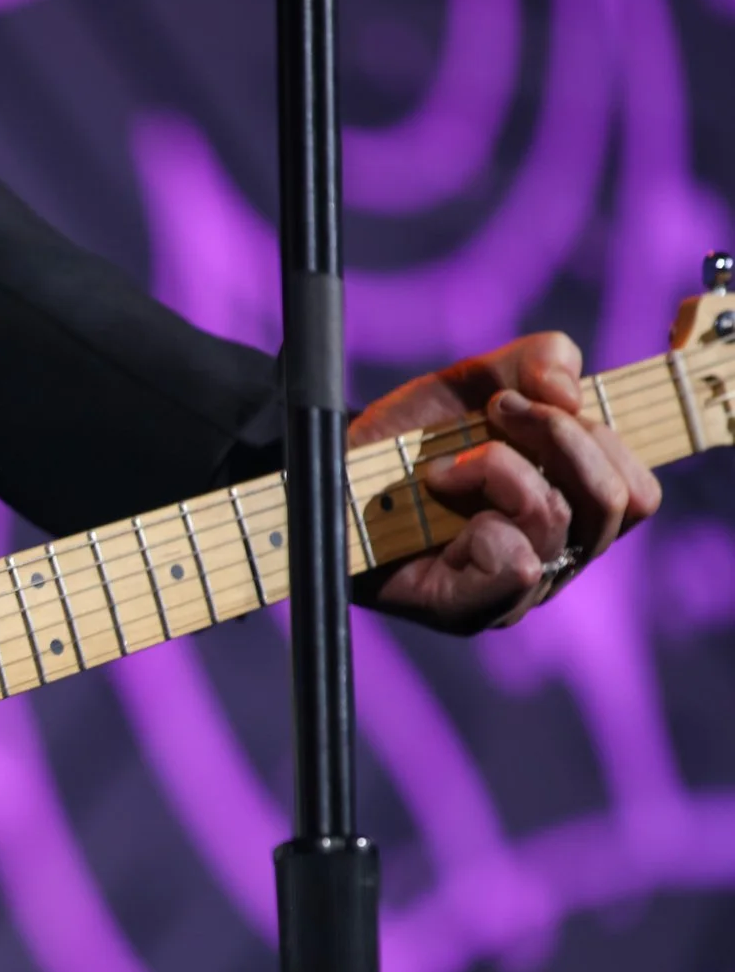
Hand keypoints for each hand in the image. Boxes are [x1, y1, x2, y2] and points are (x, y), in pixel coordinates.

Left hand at [353, 332, 661, 630]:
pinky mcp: (468, 610)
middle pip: (614, 504)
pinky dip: (487, 522)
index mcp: (573, 510)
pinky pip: (519, 568)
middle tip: (494, 411)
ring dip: (501, 470)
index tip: (525, 397)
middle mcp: (556, 557)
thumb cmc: (414, 436)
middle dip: (558, 438)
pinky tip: (442, 503)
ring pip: (558, 524)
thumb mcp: (481, 379)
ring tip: (446, 464)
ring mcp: (515, 591)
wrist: (334, 470)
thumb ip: (542, 360)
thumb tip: (572, 391)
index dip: (597, 435)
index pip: (637, 492)